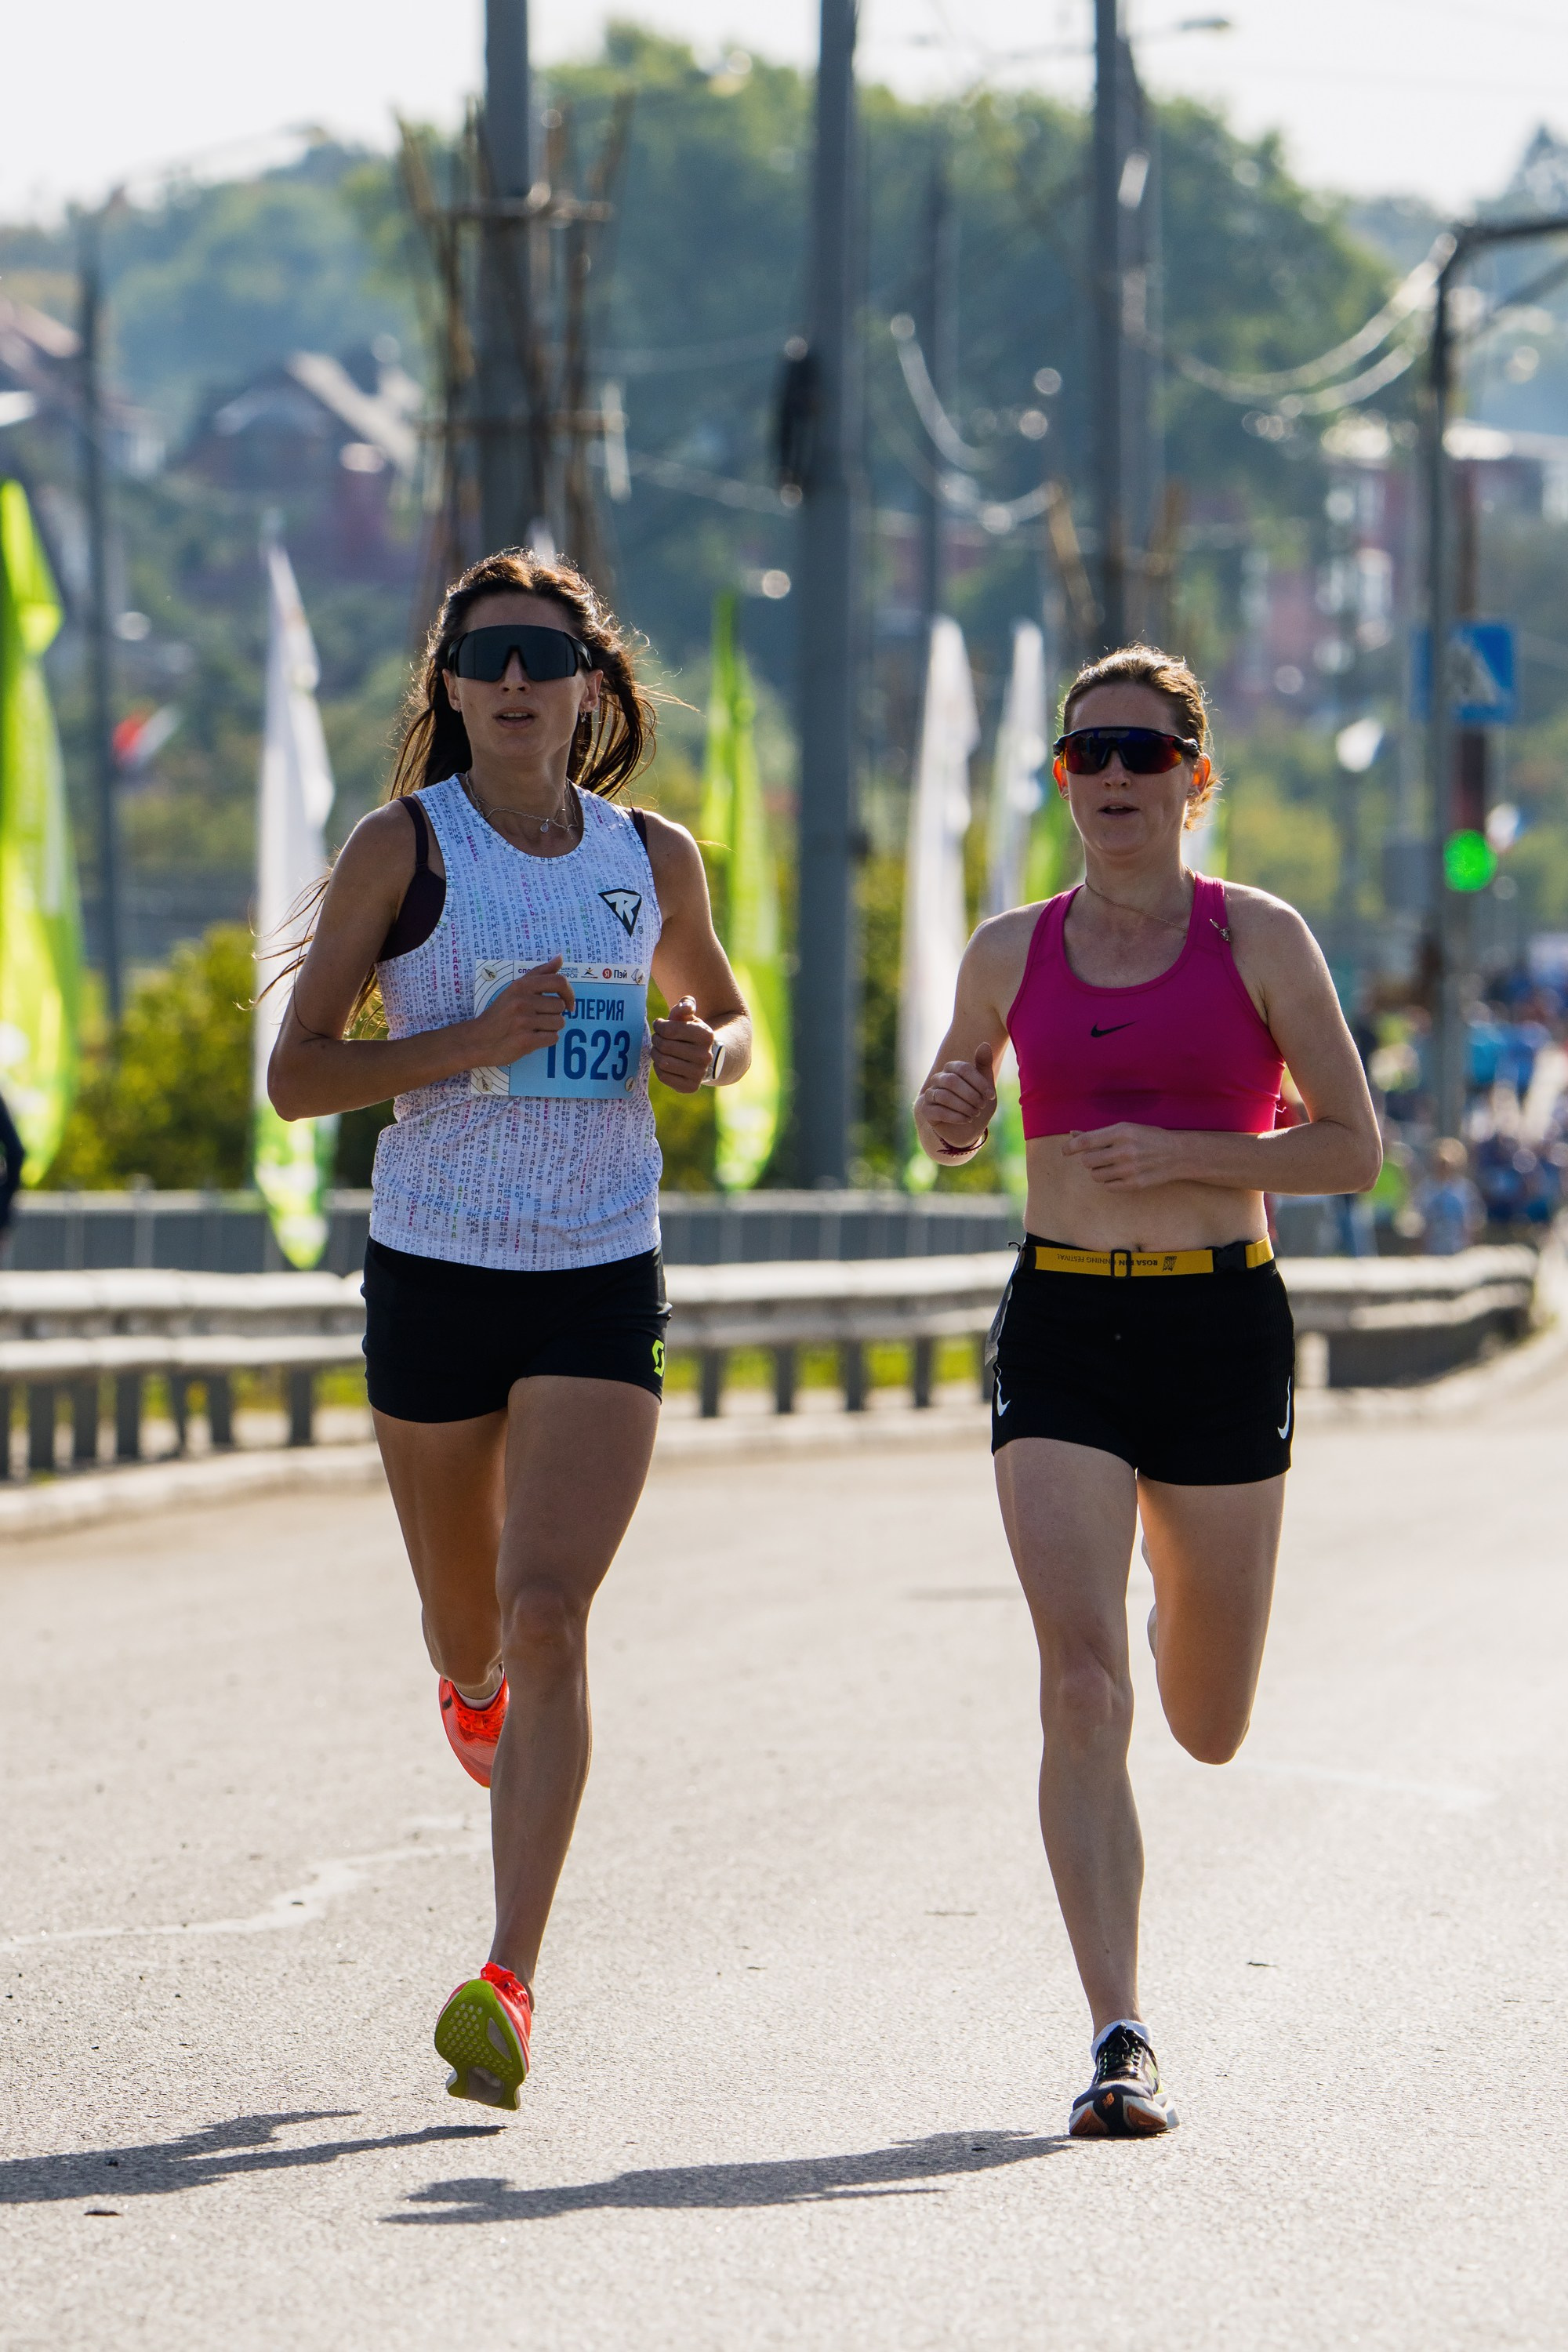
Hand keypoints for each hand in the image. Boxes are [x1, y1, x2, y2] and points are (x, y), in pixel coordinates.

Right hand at [465, 957, 575, 1065]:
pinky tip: (532, 1038)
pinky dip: (546, 1040)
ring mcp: (524, 1021)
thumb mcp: (515, 988)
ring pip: (559, 1023)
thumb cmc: (500, 1013)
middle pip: (560, 1006)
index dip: (569, 993)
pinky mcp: (526, 1040)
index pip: (559, 982)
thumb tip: (560, 958)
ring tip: (533, 1028)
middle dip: (553, 1014)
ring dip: (551, 1028)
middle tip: (537, 1018)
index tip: (568, 1003)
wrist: (478, 1039)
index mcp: (521, 986)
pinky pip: (553, 1038)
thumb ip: (539, 973)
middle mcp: (523, 1001)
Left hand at [652, 995, 716, 1093]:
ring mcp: (699, 1073)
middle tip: (657, 1038)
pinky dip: (659, 1068)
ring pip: (663, 1062)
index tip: (660, 1025)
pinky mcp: (691, 1086)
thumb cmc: (691, 1032)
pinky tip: (664, 1062)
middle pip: (665, 1046)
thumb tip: (686, 1005)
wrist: (704, 1056)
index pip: (669, 1030)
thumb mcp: (689, 1017)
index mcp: (706, 1035)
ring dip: (655, 1054)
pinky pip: (664, 1076)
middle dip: (656, 1040)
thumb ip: (685, 1006)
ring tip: (658, 1049)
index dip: (659, 1026)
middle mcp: (705, 1055)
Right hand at [918, 1041, 996, 1152]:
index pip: (963, 1068)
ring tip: (974, 1114)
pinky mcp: (926, 1110)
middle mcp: (938, 1079)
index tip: (991, 1095)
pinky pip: (938, 1111)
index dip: (978, 1082)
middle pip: (952, 1081)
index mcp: (952, 1069)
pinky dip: (955, 1116)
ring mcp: (930, 1094)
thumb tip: (984, 1044)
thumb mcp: (985, 1087)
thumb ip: (984, 1066)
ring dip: (964, 1107)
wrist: (968, 1130)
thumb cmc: (977, 1105)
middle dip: (970, 1095)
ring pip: (944, 1096)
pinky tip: (966, 1120)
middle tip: (981, 1106)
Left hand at [1061, 1122, 1184, 1188]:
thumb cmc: (1148, 1138)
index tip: (1065, 1151)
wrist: (1177, 1154)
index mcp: (1122, 1132)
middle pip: (1088, 1161)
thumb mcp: (1126, 1129)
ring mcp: (1130, 1169)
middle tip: (1099, 1157)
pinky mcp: (1134, 1184)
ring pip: (1095, 1175)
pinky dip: (1108, 1181)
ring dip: (1098, 1171)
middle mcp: (1125, 1150)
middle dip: (1089, 1159)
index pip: (1086, 1141)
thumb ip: (1099, 1134)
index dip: (1071, 1146)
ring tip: (1111, 1165)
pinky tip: (1118, 1174)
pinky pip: (1107, 1186)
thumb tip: (1072, 1134)